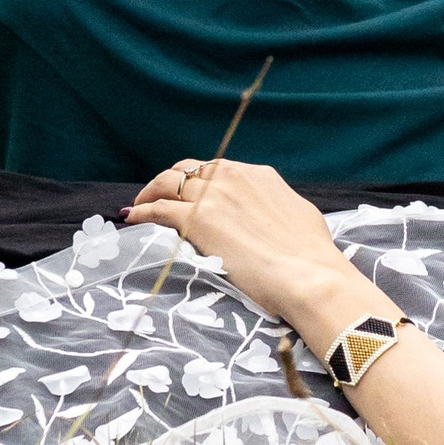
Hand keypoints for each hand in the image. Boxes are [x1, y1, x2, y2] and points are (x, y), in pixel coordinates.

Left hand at [126, 156, 365, 330]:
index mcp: (257, 175)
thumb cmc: (312, 255)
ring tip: (140, 206)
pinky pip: (157, 210)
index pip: (216, 168)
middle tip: (158, 197)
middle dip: (170, 181)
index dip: (198, 180)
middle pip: (187, 170)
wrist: (308, 276)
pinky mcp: (194, 221)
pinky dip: (141, 212)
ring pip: (167, 183)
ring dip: (150, 193)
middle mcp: (231, 177)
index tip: (189, 194)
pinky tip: (132, 218)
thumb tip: (270, 213)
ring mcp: (211, 197)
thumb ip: (274, 205)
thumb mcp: (296, 214)